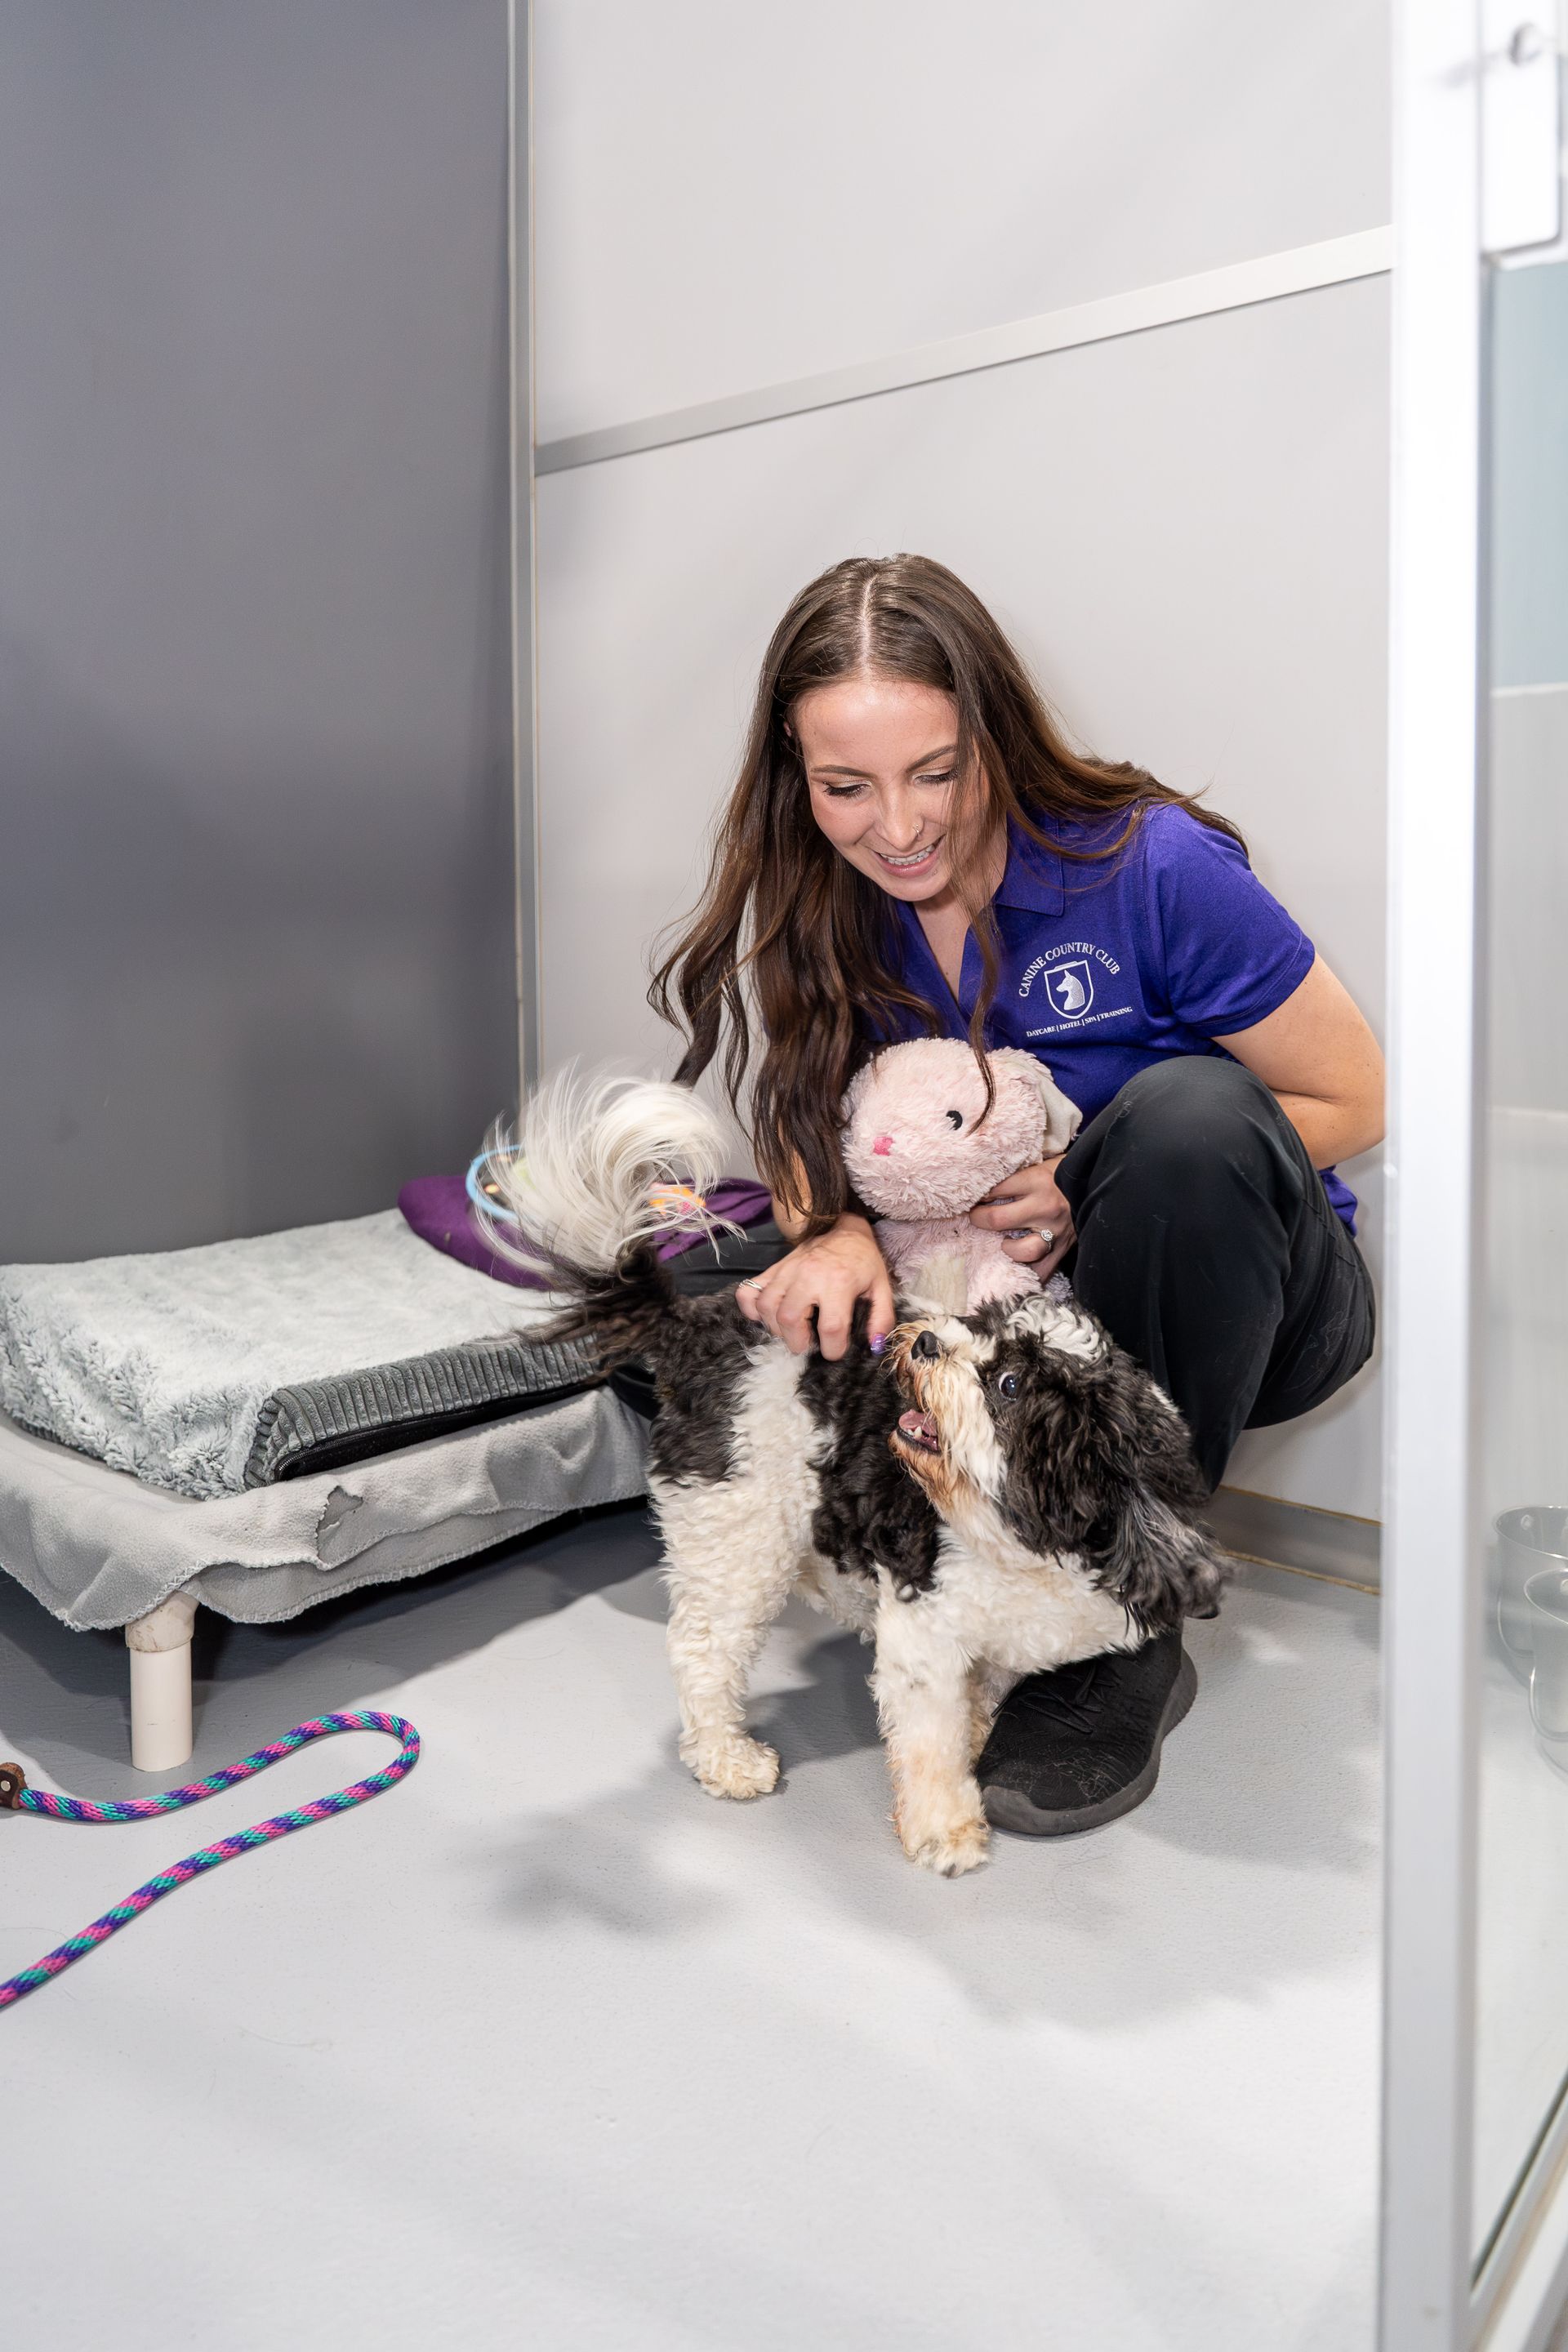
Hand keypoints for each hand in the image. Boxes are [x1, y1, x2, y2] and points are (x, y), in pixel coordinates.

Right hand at [734, 1213, 895, 1359]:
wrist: (844, 1228)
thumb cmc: (863, 1261)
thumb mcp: (882, 1288)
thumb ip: (881, 1319)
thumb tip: (874, 1346)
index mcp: (839, 1282)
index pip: (831, 1327)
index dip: (833, 1349)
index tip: (835, 1350)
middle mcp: (809, 1275)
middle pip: (790, 1319)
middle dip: (798, 1342)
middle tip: (808, 1344)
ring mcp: (787, 1270)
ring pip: (767, 1308)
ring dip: (776, 1328)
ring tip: (792, 1331)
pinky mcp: (774, 1268)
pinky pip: (750, 1290)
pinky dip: (752, 1308)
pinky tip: (767, 1315)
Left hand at [968, 1157, 1073, 1279]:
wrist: (1097, 1184)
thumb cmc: (1062, 1174)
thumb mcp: (1039, 1165)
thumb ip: (1014, 1177)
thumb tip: (983, 1190)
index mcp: (1037, 1181)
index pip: (996, 1189)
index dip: (980, 1195)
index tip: (976, 1198)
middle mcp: (1045, 1207)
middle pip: (999, 1219)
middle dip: (980, 1220)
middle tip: (978, 1218)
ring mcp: (1055, 1231)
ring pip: (1022, 1251)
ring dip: (1007, 1249)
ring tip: (1006, 1242)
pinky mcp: (1063, 1248)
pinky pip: (1042, 1270)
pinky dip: (1028, 1271)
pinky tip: (1020, 1266)